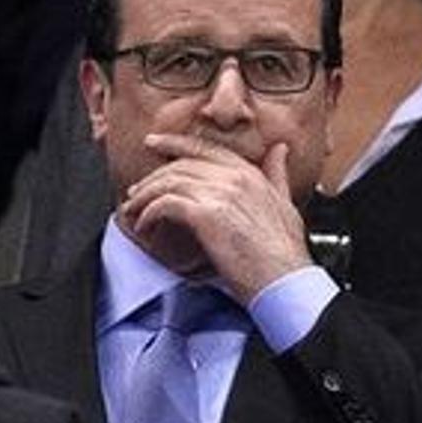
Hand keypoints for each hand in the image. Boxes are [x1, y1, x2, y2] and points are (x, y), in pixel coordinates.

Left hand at [119, 134, 312, 299]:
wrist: (287, 280)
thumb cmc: (286, 252)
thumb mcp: (286, 204)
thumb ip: (277, 175)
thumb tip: (280, 150)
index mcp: (250, 173)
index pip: (204, 148)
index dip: (174, 143)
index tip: (153, 142)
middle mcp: (235, 178)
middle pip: (180, 165)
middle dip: (153, 177)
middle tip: (137, 192)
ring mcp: (221, 194)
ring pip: (168, 182)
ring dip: (145, 197)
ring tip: (134, 211)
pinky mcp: (207, 216)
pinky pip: (165, 204)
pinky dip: (149, 214)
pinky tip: (144, 227)